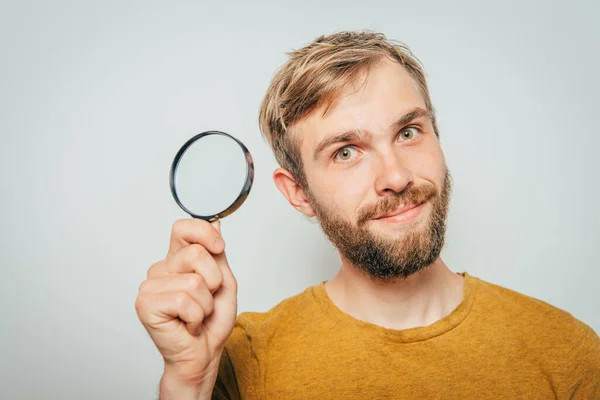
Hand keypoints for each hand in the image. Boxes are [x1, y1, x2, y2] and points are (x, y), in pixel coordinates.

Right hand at [135, 218, 236, 394]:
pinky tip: (187, 324)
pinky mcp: (146, 303)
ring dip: (205, 304)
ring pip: (194, 281)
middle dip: (214, 280)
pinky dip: (195, 316)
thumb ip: (217, 254)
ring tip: (196, 314)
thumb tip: (216, 223)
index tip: (218, 247)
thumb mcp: (224, 282)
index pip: (183, 228)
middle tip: (207, 299)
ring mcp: (150, 285)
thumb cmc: (211, 322)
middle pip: (196, 253)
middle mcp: (162, 269)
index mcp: (177, 259)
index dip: (203, 232)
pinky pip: (184, 300)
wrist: (202, 354)